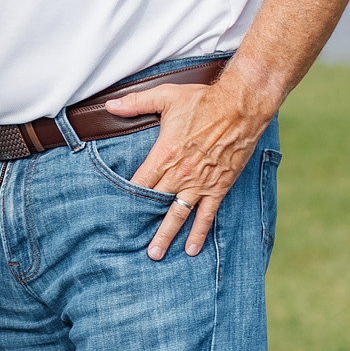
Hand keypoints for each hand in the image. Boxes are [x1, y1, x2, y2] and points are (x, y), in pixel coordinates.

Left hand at [106, 76, 276, 259]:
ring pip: (178, 214)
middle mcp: (180, 173)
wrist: (241, 107)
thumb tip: (108, 106)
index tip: (114, 214)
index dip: (126, 199)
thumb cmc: (203, 100)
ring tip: (156, 254)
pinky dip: (199, 232)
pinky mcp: (219, 186)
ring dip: (167, 235)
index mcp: (164, 155)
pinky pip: (207, 214)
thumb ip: (135, 103)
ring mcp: (200, 183)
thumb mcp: (165, 96)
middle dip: (141, 224)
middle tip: (127, 242)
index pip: (139, 183)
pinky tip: (192, 248)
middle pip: (155, 204)